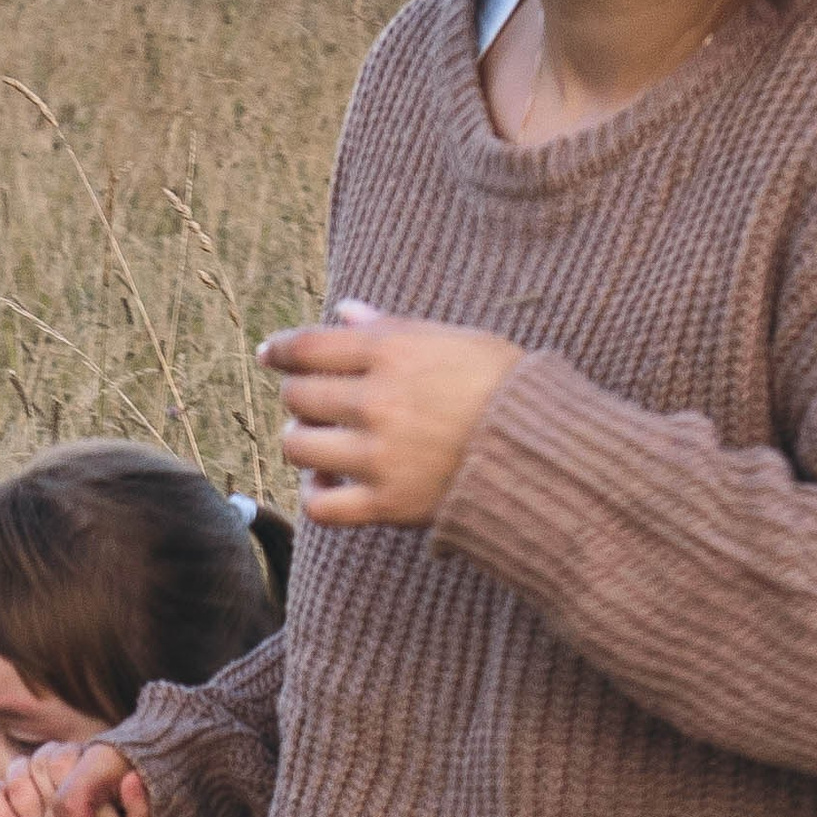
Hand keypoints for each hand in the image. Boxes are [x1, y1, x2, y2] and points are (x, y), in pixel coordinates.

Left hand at [261, 299, 522, 526]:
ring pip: (298, 446)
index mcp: (394, 352)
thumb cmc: (507, 389)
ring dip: (302, 441)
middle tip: (316, 402)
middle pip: (299, 395)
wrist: (546, 455)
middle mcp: (379, 402)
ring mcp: (379, 456)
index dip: (281, 349)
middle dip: (301, 396)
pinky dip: (316, 494)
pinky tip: (329, 483)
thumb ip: (393, 327)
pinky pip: (320, 505)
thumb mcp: (458, 340)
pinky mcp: (387, 505)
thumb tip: (343, 311)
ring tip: (322, 442)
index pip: (309, 346)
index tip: (270, 354)